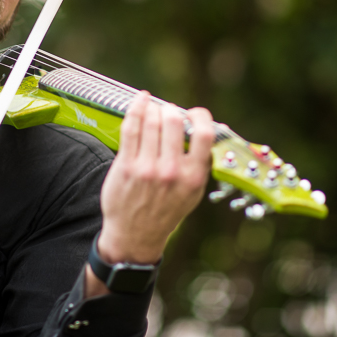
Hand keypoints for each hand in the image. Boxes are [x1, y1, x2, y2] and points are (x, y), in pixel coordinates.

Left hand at [86, 91, 214, 294]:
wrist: (136, 235)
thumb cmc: (166, 210)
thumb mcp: (192, 192)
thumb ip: (199, 162)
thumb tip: (209, 128)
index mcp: (193, 176)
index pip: (204, 134)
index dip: (200, 116)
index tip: (195, 113)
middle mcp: (171, 171)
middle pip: (173, 121)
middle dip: (171, 110)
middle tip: (168, 112)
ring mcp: (147, 168)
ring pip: (151, 121)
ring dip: (152, 108)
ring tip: (152, 108)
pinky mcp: (126, 165)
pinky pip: (131, 128)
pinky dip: (135, 108)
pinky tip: (140, 101)